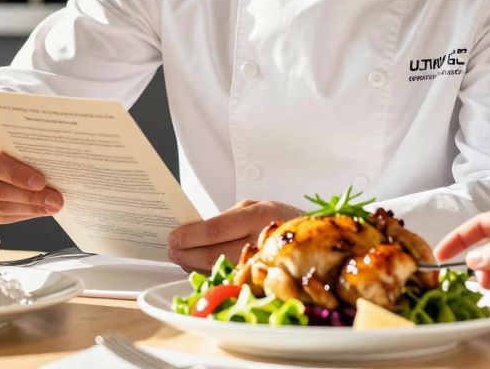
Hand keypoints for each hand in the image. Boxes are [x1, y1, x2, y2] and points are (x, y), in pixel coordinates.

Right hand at [0, 130, 64, 224]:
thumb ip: (18, 149)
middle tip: (54, 200)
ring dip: (27, 209)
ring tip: (50, 207)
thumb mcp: (2, 138)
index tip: (41, 182)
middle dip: (29, 197)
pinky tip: (35, 211)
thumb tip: (52, 166)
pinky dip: (18, 216)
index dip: (17, 175)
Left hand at [167, 199, 300, 272]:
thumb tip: (195, 231)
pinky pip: (229, 279)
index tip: (173, 238)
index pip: (215, 229)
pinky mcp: (264, 281)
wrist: (318, 240)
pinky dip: (210, 273)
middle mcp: (261, 239)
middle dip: (186, 253)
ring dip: (194, 265)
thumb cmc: (281, 220)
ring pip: (219, 269)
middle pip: (214, 253)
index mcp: (259, 215)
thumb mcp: (257, 208)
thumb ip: (229, 219)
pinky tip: (200, 267)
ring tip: (181, 257)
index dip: (190, 236)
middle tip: (172, 250)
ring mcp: (263, 263)